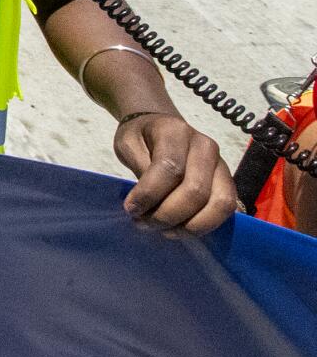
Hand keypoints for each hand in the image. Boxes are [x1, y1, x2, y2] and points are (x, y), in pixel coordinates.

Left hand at [114, 112, 236, 232]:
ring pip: (219, 203)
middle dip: (168, 215)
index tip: (131, 209)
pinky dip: (206, 225)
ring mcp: (221, 164)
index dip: (149, 194)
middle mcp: (204, 146)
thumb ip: (139, 169)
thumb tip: (145, 204)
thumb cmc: (141, 137)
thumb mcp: (128, 144)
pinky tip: (182, 228)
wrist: (160, 126)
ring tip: (164, 230)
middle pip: (195, 190)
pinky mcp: (228, 181)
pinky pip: (227, 209)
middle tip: (144, 223)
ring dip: (190, 225)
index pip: (169, 168)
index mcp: (175, 132)